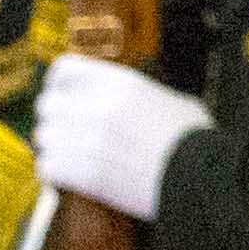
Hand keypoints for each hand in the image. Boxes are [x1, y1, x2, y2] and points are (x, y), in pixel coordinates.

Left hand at [32, 50, 207, 224]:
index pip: (65, 69)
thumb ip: (137, 95)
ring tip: (68, 157)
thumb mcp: (171, 100)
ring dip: (53, 147)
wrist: (204, 179)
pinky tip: (66, 176)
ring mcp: (90, 140)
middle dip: (53, 119)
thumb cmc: (195, 142)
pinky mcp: (87, 174)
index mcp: (120, 83)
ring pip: (44, 137)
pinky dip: (53, 172)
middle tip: (65, 133)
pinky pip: (47, 166)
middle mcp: (99, 107)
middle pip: (47, 105)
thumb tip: (124, 98)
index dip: (57, 83)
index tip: (58, 94)